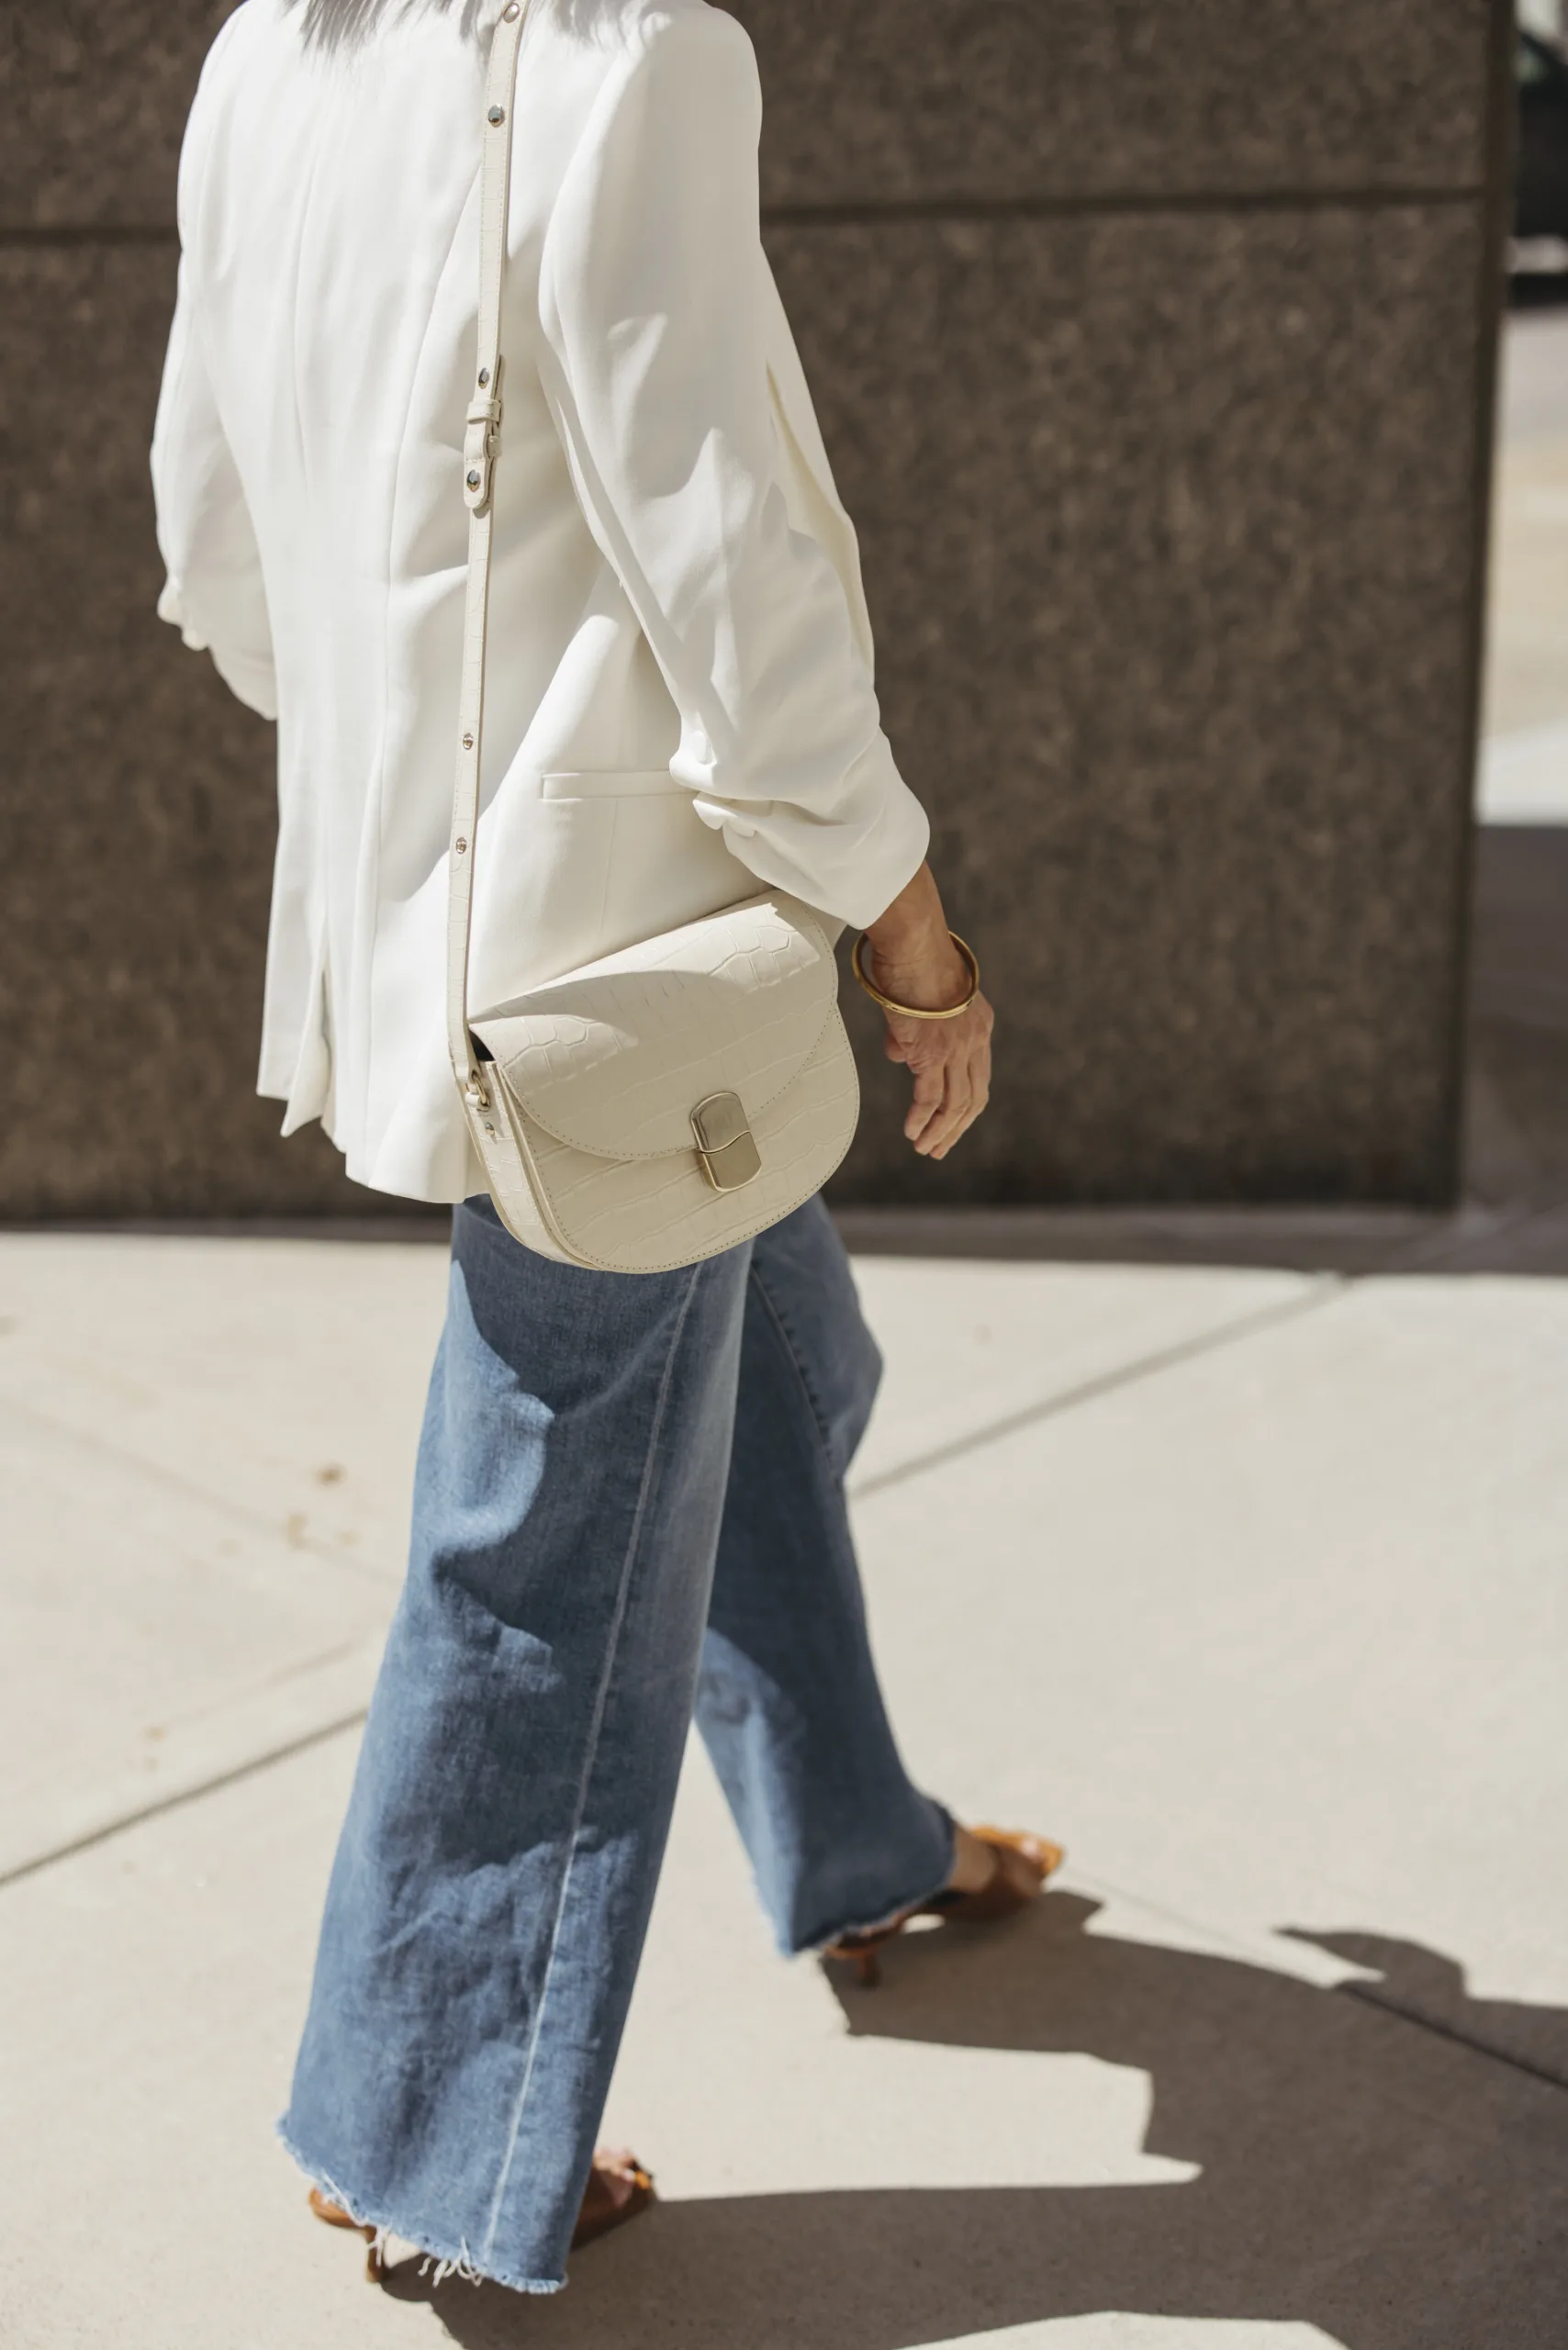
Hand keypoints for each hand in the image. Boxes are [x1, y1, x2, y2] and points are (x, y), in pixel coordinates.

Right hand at [861, 863, 993, 1159]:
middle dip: (958, 1128)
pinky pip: (931, 1098)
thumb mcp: (917, 1001)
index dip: (967, 1104)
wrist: (913, 943)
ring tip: (927, 1149)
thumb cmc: (911, 960)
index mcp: (979, 1025)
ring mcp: (956, 1049)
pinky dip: (923, 1120)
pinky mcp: (933, 1053)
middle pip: (973, 1097)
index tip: (953, 1123)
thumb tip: (897, 1057)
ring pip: (956, 1105)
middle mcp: (975, 1040)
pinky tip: (913, 1134)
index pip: (979, 1076)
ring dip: (941, 1132)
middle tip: (940, 1148)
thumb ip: (911, 1033)